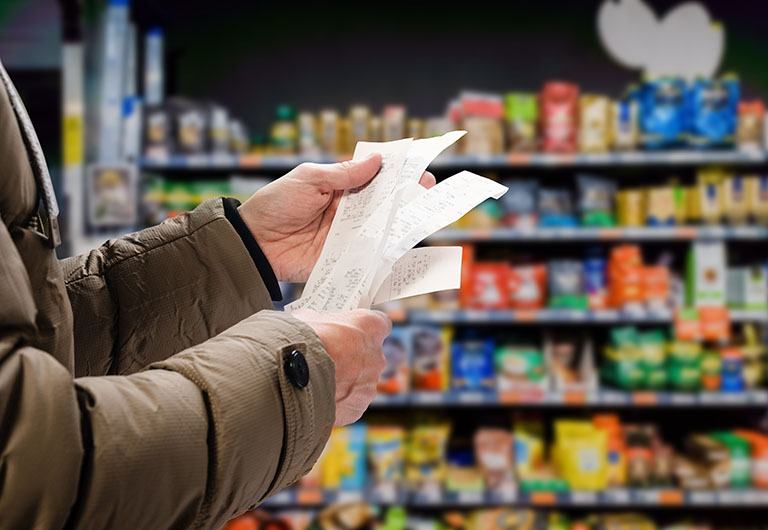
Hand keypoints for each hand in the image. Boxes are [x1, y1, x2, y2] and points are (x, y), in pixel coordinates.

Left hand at [237, 155, 436, 282]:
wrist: (254, 243)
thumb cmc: (276, 204)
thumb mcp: (309, 179)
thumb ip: (343, 174)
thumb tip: (377, 160)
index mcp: (340, 187)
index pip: (375, 177)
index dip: (397, 173)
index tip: (419, 168)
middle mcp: (349, 211)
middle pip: (384, 203)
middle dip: (407, 196)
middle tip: (427, 190)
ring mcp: (348, 236)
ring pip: (382, 229)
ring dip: (402, 223)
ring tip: (422, 216)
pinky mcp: (344, 258)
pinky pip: (369, 256)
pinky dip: (386, 253)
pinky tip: (404, 248)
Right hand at [291, 308, 390, 426]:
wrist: (289, 377)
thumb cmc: (302, 341)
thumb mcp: (308, 318)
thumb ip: (320, 321)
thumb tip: (312, 323)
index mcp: (371, 327)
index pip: (380, 323)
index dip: (364, 328)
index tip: (351, 331)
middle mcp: (377, 356)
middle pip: (370, 355)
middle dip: (352, 356)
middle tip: (330, 357)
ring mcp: (369, 384)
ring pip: (360, 381)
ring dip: (344, 380)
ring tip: (319, 380)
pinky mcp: (358, 407)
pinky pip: (349, 402)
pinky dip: (337, 401)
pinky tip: (318, 396)